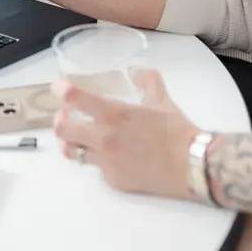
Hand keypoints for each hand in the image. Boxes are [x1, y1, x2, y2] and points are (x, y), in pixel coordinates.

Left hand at [52, 69, 196, 199]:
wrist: (193, 166)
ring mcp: (106, 162)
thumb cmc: (176, 130)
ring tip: (77, 136)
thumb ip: (147, 80)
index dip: (60, 90)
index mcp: (113, 114)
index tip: (58, 87)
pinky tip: (109, 154)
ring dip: (70, 141)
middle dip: (59, 119)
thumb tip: (136, 70)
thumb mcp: (161, 99)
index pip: (73, 98)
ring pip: (72, 152)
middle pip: (61, 129)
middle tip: (67, 115)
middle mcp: (104, 138)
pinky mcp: (114, 180)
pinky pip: (96, 167)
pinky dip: (98, 158)